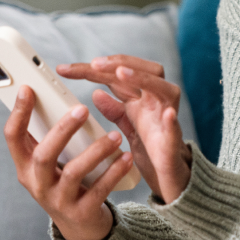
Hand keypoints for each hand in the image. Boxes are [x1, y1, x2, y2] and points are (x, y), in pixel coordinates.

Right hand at [4, 86, 133, 239]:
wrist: (81, 225)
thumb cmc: (67, 181)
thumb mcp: (53, 161)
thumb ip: (55, 134)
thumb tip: (63, 97)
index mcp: (26, 165)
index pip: (13, 138)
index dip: (18, 114)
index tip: (29, 89)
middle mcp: (37, 183)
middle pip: (43, 155)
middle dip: (62, 130)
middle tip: (82, 108)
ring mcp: (57, 200)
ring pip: (73, 173)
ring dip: (96, 151)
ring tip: (116, 136)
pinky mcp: (81, 213)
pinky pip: (98, 191)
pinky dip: (113, 172)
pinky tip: (126, 158)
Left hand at [57, 55, 191, 203]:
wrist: (169, 175)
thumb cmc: (150, 147)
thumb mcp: (127, 126)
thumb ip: (114, 109)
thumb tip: (96, 93)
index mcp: (143, 97)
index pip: (120, 74)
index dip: (94, 68)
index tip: (65, 69)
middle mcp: (158, 101)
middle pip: (145, 71)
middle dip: (119, 63)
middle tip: (95, 64)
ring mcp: (167, 118)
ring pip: (164, 89)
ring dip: (143, 79)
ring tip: (121, 74)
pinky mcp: (172, 142)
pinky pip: (175, 128)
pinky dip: (171, 121)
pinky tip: (167, 114)